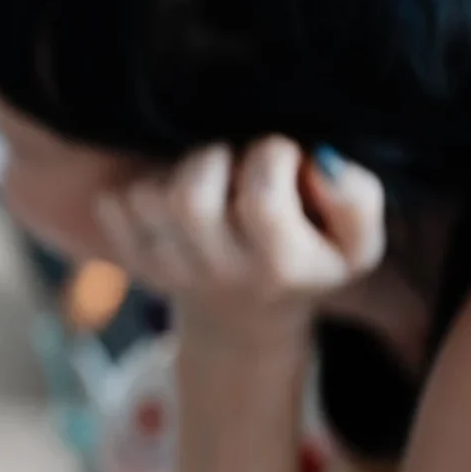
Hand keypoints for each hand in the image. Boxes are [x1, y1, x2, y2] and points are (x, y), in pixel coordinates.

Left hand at [94, 138, 385, 333]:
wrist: (247, 319)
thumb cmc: (309, 259)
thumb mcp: (357, 244)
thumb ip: (356, 199)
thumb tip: (319, 160)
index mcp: (282, 265)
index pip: (261, 199)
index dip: (272, 154)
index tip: (279, 152)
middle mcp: (221, 273)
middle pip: (190, 198)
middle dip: (212, 157)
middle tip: (232, 158)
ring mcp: (171, 270)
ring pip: (147, 197)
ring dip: (173, 171)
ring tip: (204, 177)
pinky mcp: (135, 262)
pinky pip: (113, 205)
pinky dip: (135, 186)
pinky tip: (169, 194)